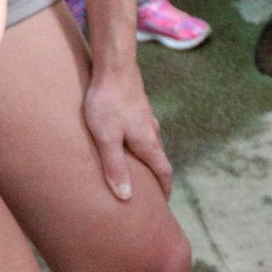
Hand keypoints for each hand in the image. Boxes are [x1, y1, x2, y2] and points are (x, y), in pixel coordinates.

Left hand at [82, 60, 172, 201]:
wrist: (114, 66)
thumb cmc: (108, 103)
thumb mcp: (107, 139)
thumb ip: (115, 167)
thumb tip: (127, 198)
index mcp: (148, 142)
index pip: (163, 171)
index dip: (164, 189)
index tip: (163, 205)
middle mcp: (151, 130)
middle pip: (158, 158)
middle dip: (156, 177)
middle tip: (148, 194)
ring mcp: (145, 117)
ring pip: (150, 143)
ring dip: (147, 159)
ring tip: (135, 170)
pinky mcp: (136, 106)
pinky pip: (141, 130)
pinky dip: (138, 143)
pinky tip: (126, 140)